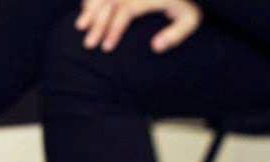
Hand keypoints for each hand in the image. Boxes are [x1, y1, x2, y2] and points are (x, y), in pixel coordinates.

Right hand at [75, 0, 201, 53]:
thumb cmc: (187, 5)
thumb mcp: (190, 19)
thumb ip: (176, 34)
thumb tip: (155, 46)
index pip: (126, 9)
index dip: (114, 29)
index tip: (106, 48)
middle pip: (111, 2)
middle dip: (97, 23)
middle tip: (88, 44)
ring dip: (90, 10)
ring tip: (79, 27)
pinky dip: (92, 0)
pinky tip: (86, 12)